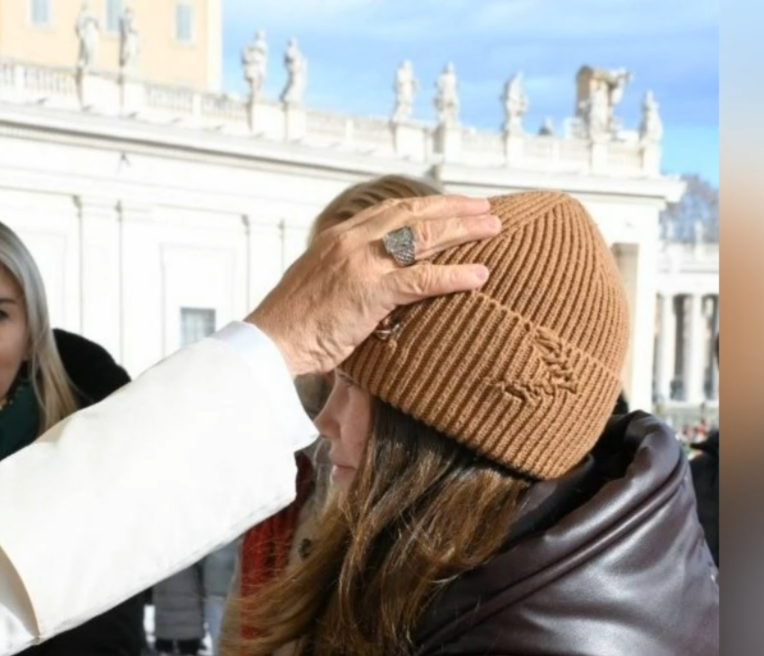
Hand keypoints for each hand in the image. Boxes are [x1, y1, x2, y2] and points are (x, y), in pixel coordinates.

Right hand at [247, 195, 501, 377]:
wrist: (270, 343)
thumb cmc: (291, 326)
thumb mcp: (317, 286)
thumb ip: (343, 276)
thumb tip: (367, 286)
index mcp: (337, 238)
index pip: (390, 210)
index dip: (426, 205)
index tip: (452, 205)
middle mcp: (351, 241)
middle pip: (413, 213)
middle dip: (454, 207)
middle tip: (486, 207)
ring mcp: (361, 264)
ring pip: (424, 236)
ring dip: (464, 229)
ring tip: (494, 228)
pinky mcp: (370, 292)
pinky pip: (423, 279)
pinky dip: (455, 275)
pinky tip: (480, 275)